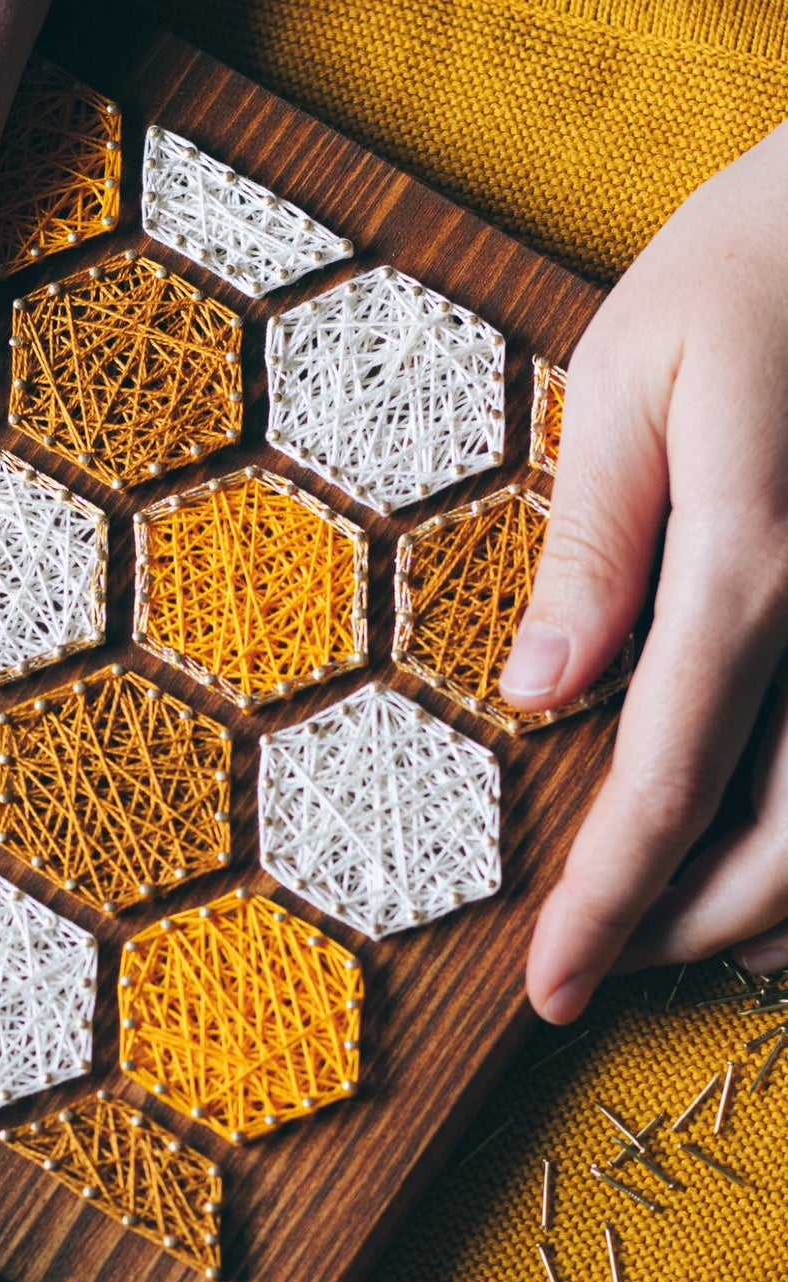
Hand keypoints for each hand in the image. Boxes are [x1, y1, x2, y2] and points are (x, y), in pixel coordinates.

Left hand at [498, 119, 787, 1021]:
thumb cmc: (751, 272)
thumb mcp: (634, 381)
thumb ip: (594, 545)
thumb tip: (539, 693)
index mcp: (752, 566)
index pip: (665, 787)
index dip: (603, 905)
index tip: (548, 988)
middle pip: (783, 848)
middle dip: (683, 933)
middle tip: (596, 972)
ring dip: (770, 914)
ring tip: (680, 943)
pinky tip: (776, 870)